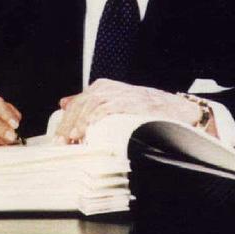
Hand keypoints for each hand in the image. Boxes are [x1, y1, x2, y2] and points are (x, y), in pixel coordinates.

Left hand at [55, 79, 214, 142]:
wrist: (177, 110)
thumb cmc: (143, 109)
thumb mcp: (113, 102)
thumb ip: (89, 103)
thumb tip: (63, 103)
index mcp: (101, 88)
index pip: (76, 104)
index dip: (65, 122)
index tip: (57, 141)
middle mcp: (108, 88)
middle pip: (81, 105)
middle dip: (69, 125)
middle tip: (62, 144)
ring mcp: (121, 94)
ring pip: (92, 105)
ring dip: (81, 123)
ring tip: (74, 140)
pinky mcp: (133, 102)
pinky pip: (110, 107)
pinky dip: (98, 118)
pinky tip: (91, 130)